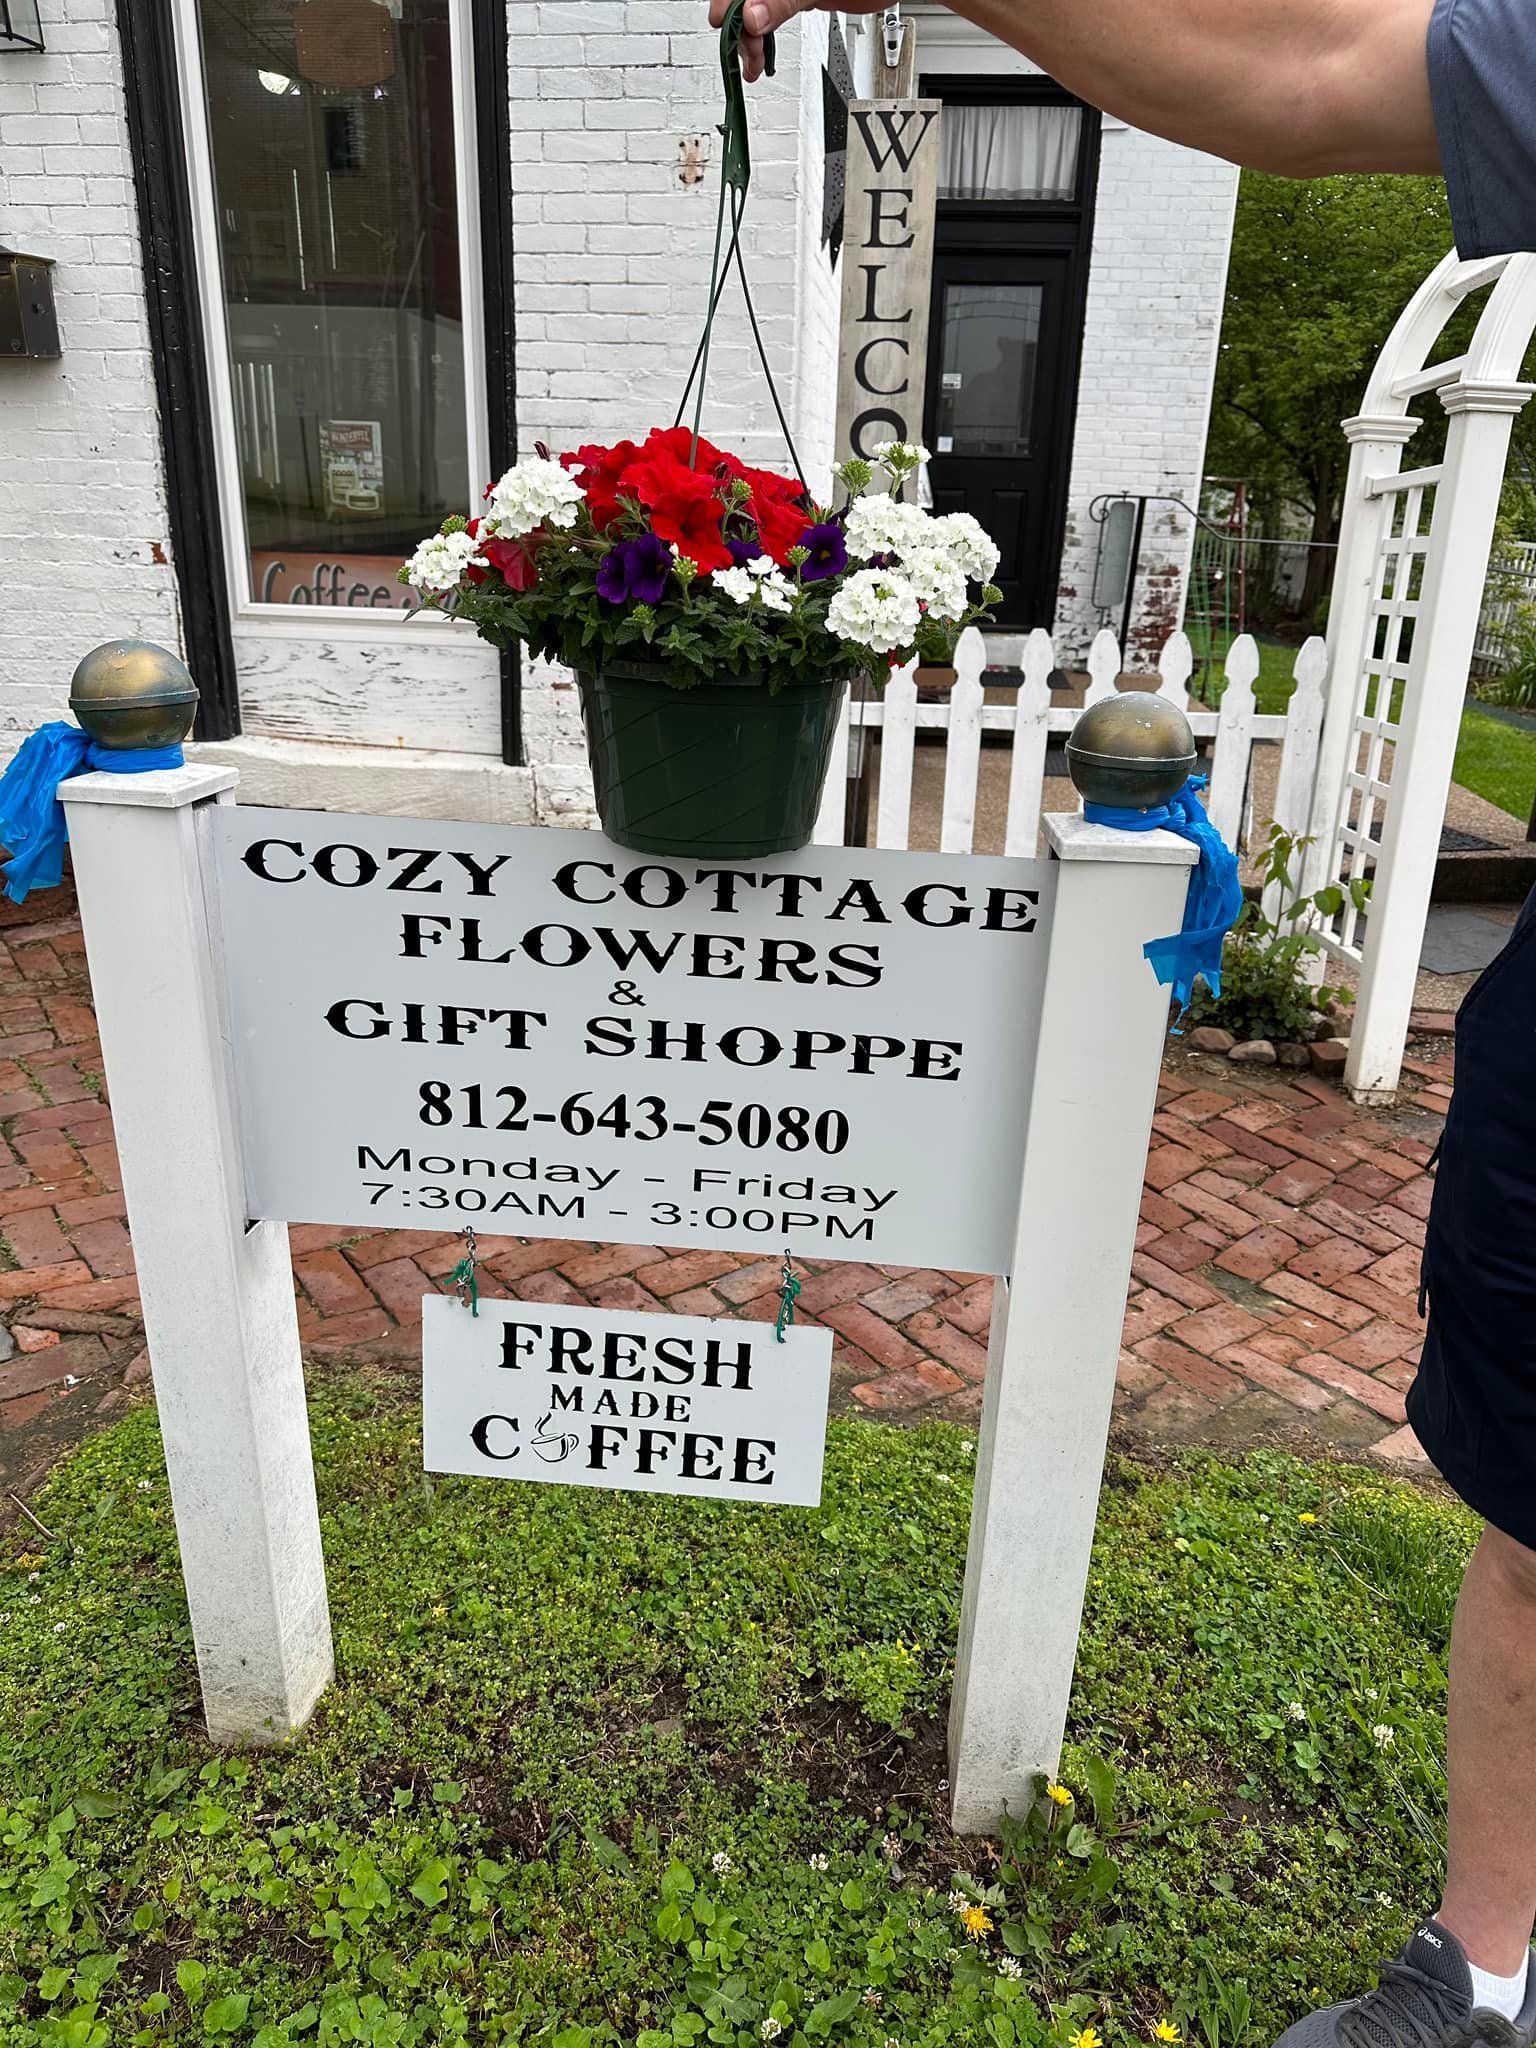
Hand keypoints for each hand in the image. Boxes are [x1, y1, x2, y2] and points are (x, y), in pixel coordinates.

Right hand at [708, 0, 885, 81]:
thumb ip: (782, 1)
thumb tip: (752, 17)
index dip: (729, 2)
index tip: (723, 24)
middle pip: (745, 0)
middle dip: (740, 28)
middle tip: (743, 54)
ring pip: (754, 10)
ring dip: (748, 39)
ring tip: (750, 64)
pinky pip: (769, 14)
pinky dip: (762, 36)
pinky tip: (759, 55)